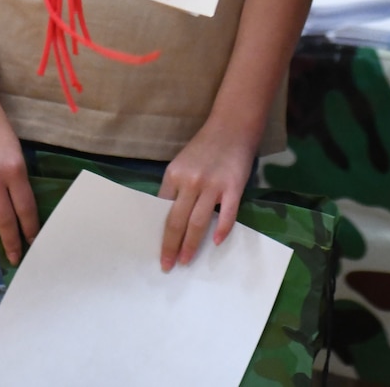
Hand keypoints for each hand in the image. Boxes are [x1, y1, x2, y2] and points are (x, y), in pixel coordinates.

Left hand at [158, 118, 257, 271]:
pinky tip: (215, 243)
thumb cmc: (205, 146)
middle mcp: (191, 181)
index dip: (158, 232)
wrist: (232, 125)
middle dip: (170, 246)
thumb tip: (168, 217)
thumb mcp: (182, 163)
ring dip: (190, 245)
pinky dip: (222, 230)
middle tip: (167, 265)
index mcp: (174, 175)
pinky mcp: (233, 186)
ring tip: (185, 261)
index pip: (162, 210)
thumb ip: (176, 188)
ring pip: (198, 222)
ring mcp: (213, 185)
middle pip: (177, 221)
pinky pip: (227, 214)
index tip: (156, 250)